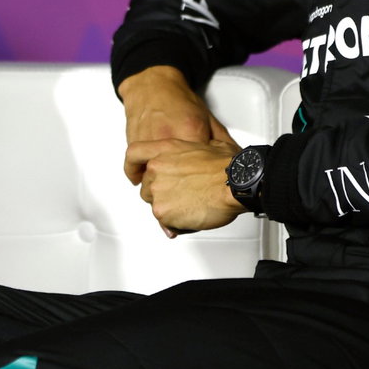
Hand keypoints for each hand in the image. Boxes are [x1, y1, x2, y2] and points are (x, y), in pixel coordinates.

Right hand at [117, 66, 215, 182]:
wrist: (152, 85)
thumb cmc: (179, 100)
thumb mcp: (208, 118)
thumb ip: (223, 142)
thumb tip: (238, 160)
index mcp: (191, 131)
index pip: (202, 168)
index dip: (207, 180)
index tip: (208, 183)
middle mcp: (168, 138)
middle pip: (176, 178)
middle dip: (185, 189)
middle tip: (190, 190)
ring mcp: (148, 143)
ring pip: (154, 179)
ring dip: (161, 186)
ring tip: (169, 186)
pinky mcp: (134, 146)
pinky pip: (136, 173)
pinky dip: (142, 178)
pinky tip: (148, 179)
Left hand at [129, 133, 243, 234]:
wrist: (235, 184)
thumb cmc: (227, 166)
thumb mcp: (209, 145)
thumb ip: (193, 152)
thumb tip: (200, 156)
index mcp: (166, 149)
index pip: (134, 154)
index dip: (132, 167)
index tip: (134, 176)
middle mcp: (157, 168)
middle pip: (147, 187)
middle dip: (163, 195)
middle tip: (185, 196)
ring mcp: (158, 191)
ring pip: (156, 206)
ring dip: (172, 209)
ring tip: (194, 205)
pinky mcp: (162, 212)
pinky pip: (166, 222)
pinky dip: (179, 223)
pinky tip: (195, 215)